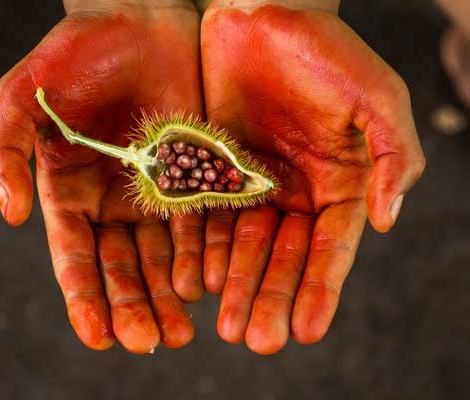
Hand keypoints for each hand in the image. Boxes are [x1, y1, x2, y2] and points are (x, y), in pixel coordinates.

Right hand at [0, 0, 204, 352]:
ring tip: (181, 330)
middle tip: (148, 342)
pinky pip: (198, 220)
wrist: (135, 18)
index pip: (74, 256)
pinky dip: (203, 252)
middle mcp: (111, 201)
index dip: (84, 298)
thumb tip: (8, 216)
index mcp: (68, 192)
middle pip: (122, 266)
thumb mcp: (19, 97)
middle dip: (133, 305)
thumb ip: (4, 154)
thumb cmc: (71, 53)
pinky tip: (209, 282)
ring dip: (170, 294)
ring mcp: (154, 190)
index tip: (97, 337)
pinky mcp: (192, 173)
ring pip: (162, 254)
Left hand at [200, 0, 424, 352]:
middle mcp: (295, 191)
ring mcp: (252, 183)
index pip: (330, 248)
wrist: (264, 14)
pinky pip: (207, 214)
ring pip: (241, 243)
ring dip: (235, 284)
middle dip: (271, 296)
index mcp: (338, 183)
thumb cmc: (327, 50)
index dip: (320, 289)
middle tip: (259, 340)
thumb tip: (388, 221)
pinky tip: (196, 278)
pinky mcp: (214, 168)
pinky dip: (203, 247)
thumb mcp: (376, 98)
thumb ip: (391, 157)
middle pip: (282, 255)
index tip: (306, 330)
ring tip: (226, 324)